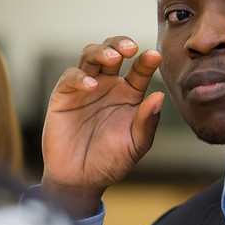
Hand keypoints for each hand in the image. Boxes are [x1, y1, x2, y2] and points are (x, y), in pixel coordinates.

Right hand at [41, 36, 163, 216]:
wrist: (81, 180)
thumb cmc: (111, 162)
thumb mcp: (136, 145)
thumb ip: (147, 122)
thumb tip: (159, 96)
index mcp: (129, 95)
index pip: (140, 70)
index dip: (147, 61)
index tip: (155, 56)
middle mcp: (108, 86)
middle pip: (113, 52)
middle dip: (121, 44)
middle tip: (131, 48)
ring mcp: (86, 89)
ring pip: (91, 56)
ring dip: (101, 51)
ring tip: (113, 58)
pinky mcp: (64, 96)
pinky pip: (70, 77)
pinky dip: (80, 77)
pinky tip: (92, 85)